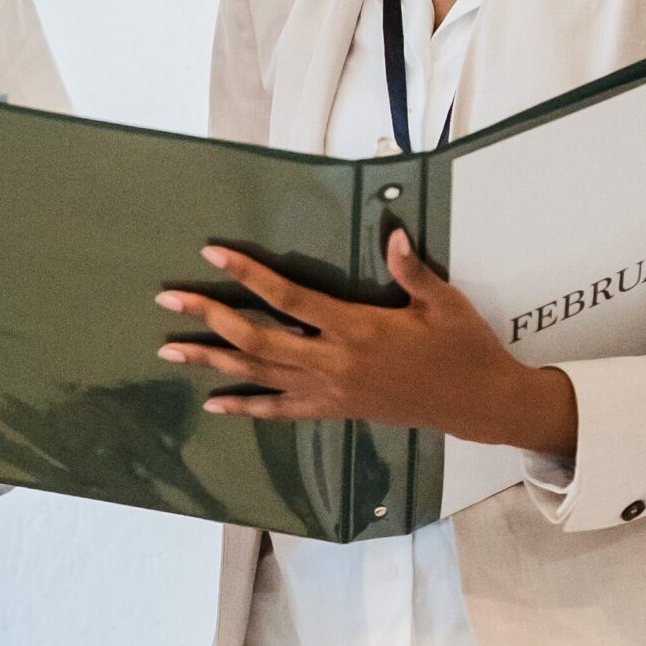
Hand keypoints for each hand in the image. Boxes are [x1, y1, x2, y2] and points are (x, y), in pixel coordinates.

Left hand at [154, 227, 577, 456]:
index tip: (212, 255)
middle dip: (208, 318)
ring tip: (168, 350)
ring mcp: (330, 391)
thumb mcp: (443, 303)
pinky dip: (245, 407)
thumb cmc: (462, 347)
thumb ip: (411, 270)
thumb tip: (391, 234)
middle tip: (168, 298)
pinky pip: (281, 411)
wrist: (477, 403)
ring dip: (211, 362)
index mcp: (357, 329)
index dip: (249, 275)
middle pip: (256, 339)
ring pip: (258, 375)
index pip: (290, 297)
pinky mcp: (335, 411)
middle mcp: (334, 362)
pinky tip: (214, 404)